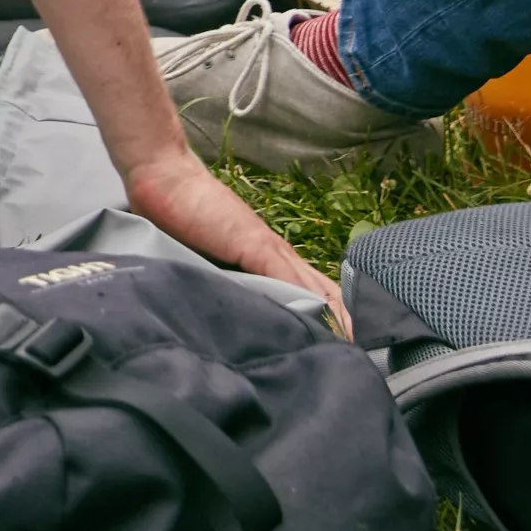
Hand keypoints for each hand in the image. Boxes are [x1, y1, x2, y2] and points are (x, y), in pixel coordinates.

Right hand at [121, 148, 343, 332]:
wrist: (163, 176)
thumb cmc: (177, 212)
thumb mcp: (203, 255)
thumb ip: (222, 277)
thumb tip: (233, 310)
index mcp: (267, 258)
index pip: (311, 292)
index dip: (332, 317)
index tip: (348, 345)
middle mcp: (277, 254)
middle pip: (323, 293)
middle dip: (344, 323)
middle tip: (367, 353)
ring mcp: (269, 248)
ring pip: (316, 288)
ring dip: (337, 317)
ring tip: (358, 345)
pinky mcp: (256, 245)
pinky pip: (292, 278)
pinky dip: (313, 301)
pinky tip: (329, 323)